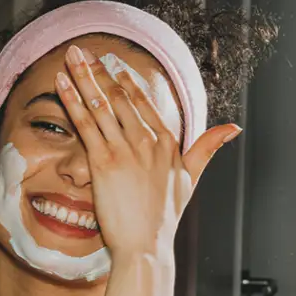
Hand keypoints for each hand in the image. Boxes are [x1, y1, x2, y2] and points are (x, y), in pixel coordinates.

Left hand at [55, 45, 240, 260]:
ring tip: (71, 56)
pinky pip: (86, 124)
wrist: (146, 245)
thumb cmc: (165, 218)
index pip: (144, 104)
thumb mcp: (191, 179)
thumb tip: (233, 128)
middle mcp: (147, 141)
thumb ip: (207, 149)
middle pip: (120, 98)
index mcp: (167, 143)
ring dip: (83, 77)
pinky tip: (62, 83)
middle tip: (83, 50)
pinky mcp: (104, 162)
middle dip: (99, 71)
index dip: (125, 82)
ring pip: (101, 105)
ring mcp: (126, 150)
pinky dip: (73, 101)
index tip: (112, 65)